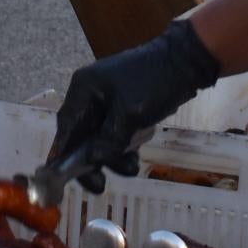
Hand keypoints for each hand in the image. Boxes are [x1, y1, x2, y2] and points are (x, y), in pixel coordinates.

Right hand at [48, 20, 223, 191]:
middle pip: (81, 135)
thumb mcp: (129, 116)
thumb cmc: (152, 83)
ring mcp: (107, 101)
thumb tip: (91, 161)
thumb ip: (108, 141)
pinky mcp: (123, 109)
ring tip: (130, 167)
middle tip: (99, 185)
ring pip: (99, 138)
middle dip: (91, 159)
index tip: (62, 179)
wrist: (184, 62)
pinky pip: (114, 134)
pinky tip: (134, 159)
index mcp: (84, 89)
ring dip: (112, 156)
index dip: (63, 154)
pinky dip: (122, 147)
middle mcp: (90, 95)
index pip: (66, 126)